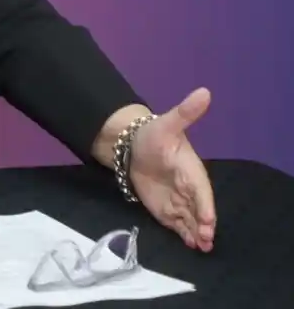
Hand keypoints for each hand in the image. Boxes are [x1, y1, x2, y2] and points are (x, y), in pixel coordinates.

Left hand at [129, 89, 216, 251]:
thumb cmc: (152, 134)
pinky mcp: (165, 208)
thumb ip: (185, 112)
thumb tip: (204, 92)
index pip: (201, 190)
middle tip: (205, 240)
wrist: (131, 144)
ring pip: (190, 219)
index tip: (208, 220)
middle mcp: (188, 188)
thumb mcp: (167, 123)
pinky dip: (183, 234)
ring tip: (200, 247)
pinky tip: (188, 244)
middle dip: (202, 225)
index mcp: (191, 169)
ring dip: (195, 233)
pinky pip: (177, 222)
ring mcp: (177, 199)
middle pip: (198, 209)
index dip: (205, 205)